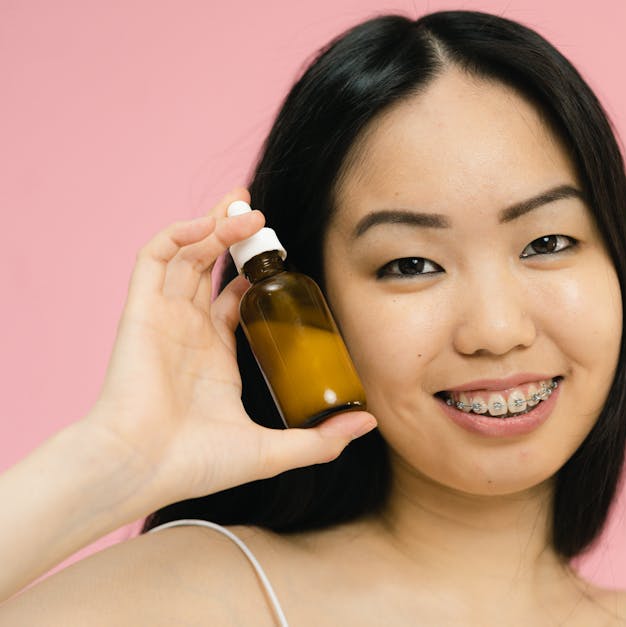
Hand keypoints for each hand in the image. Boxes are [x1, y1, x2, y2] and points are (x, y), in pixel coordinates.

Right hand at [81, 188, 376, 507]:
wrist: (142, 468)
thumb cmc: (196, 464)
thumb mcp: (272, 451)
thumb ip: (321, 440)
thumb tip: (369, 422)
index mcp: (213, 356)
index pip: (234, 300)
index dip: (257, 275)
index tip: (284, 257)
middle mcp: (188, 331)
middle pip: (210, 266)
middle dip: (234, 236)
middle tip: (261, 213)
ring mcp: (164, 318)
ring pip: (187, 254)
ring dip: (216, 227)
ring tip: (247, 208)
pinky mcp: (141, 310)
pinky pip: (153, 258)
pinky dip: (177, 234)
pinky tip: (208, 225)